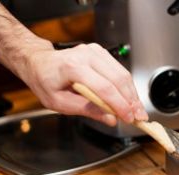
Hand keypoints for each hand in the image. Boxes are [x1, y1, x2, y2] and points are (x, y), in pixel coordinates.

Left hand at [23, 43, 147, 125]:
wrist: (39, 62)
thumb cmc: (46, 82)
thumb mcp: (60, 103)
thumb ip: (87, 110)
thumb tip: (110, 119)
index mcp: (72, 67)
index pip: (104, 87)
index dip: (119, 105)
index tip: (129, 118)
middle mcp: (85, 55)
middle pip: (118, 79)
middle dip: (131, 101)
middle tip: (139, 117)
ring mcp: (95, 51)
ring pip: (122, 74)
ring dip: (132, 94)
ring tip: (137, 110)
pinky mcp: (101, 53)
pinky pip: (119, 70)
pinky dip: (127, 86)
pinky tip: (130, 99)